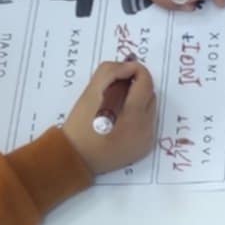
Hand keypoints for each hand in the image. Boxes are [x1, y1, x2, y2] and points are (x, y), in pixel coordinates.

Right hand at [62, 59, 156, 176]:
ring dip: (137, 102)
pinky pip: (147, 124)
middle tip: (115, 89)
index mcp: (134, 115)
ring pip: (149, 109)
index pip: (145, 81)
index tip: (122, 71)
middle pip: (149, 95)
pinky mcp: (144, 148)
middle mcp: (146, 129)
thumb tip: (129, 67)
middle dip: (136, 87)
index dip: (135, 70)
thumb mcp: (90, 92)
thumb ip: (110, 72)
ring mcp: (146, 140)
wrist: (75, 158)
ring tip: (115, 106)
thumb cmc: (80, 125)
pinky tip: (119, 121)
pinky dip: (137, 118)